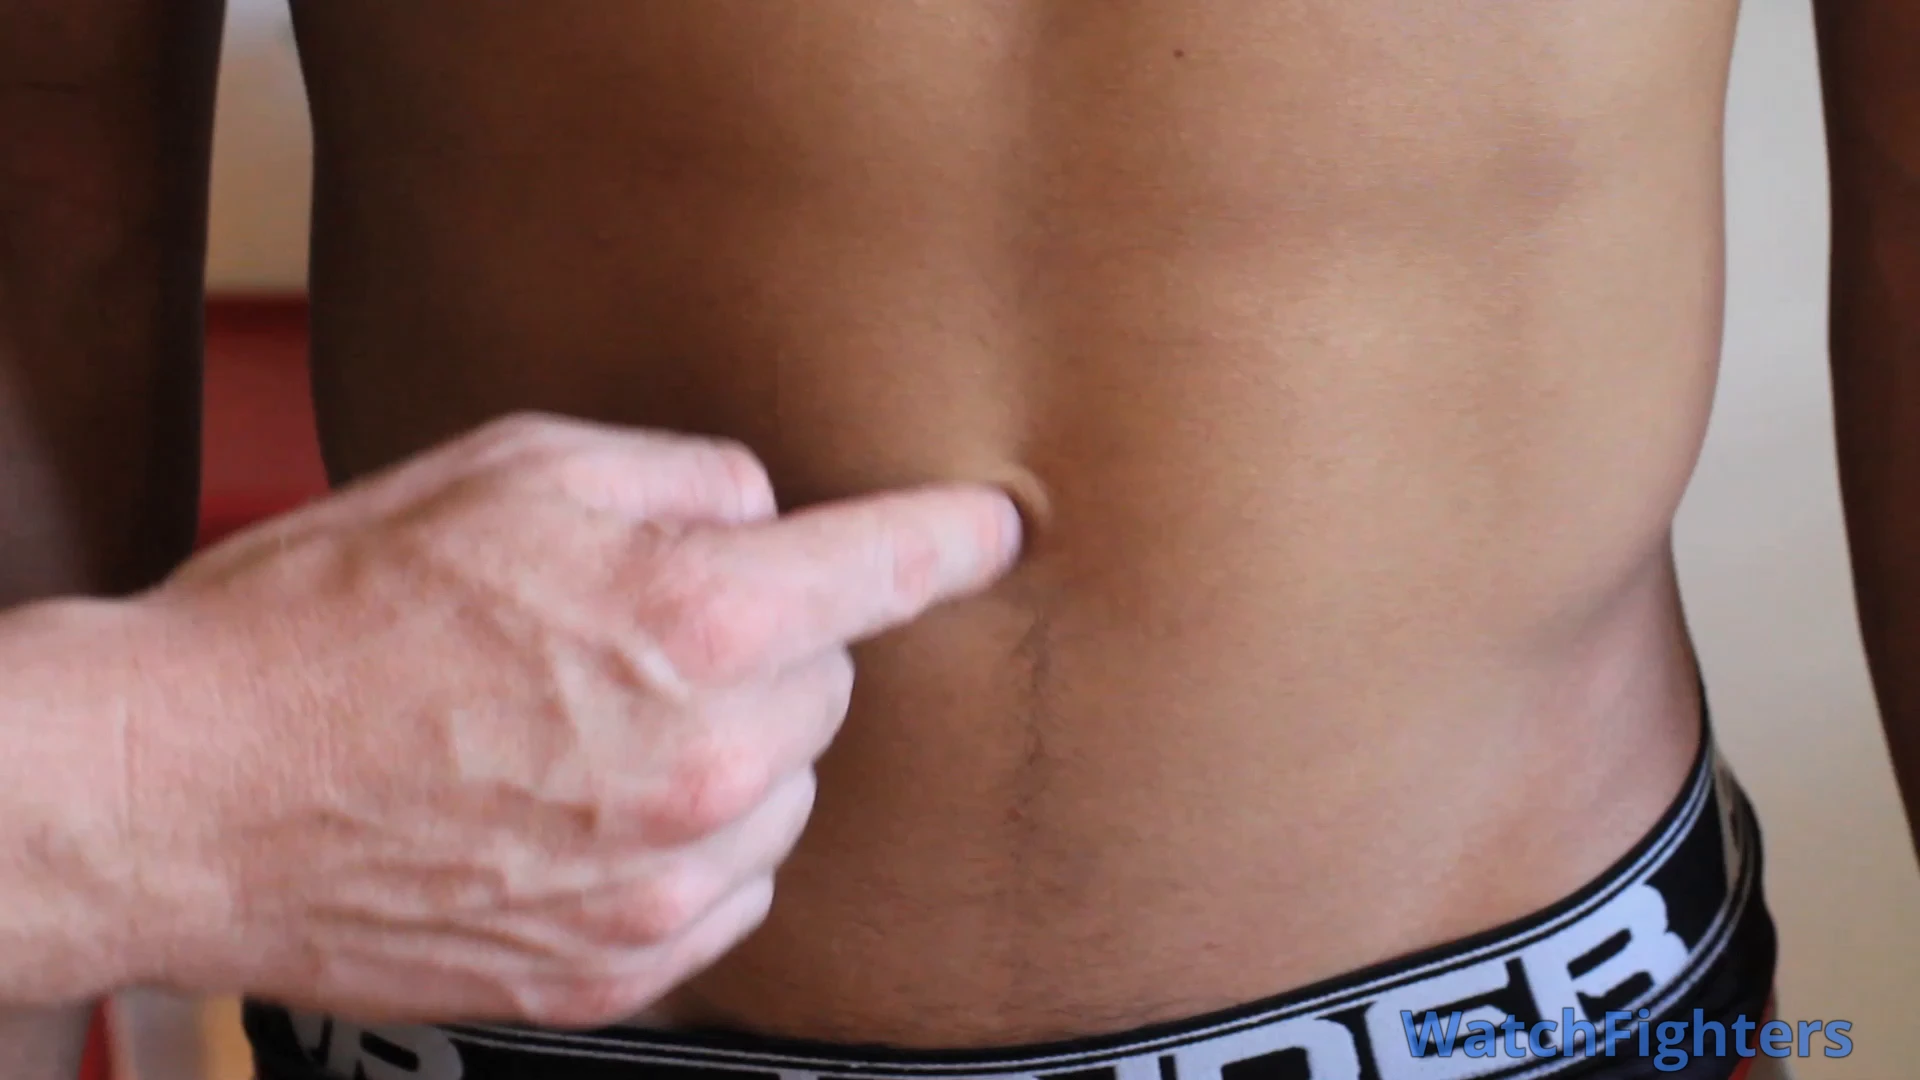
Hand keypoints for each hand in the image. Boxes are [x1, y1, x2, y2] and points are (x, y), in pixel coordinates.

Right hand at [117, 413, 1022, 1026]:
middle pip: (828, 687)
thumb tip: (765, 510)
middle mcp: (709, 766)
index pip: (887, 570)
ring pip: (784, 794)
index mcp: (697, 621)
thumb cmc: (331, 615)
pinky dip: (688, 848)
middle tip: (628, 639)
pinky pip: (726, 892)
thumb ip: (679, 479)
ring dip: (728, 754)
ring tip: (582, 731)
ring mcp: (667, 887)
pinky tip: (581, 813)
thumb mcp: (509, 471)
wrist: (186, 793)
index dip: (951, 540)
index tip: (994, 531)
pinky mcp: (616, 972)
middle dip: (764, 649)